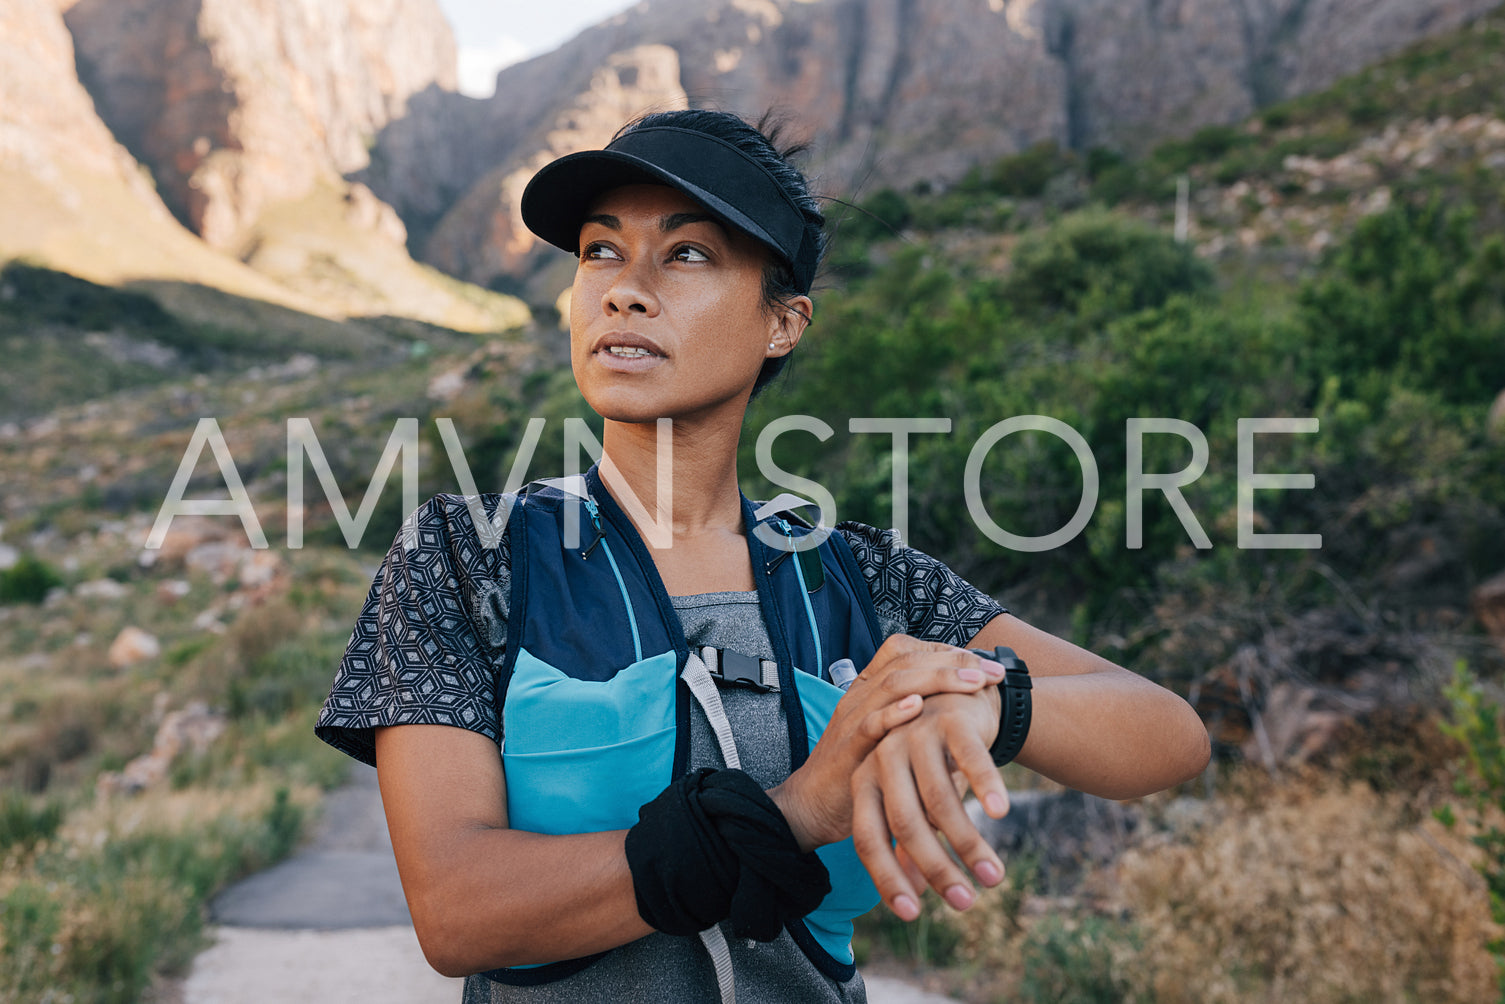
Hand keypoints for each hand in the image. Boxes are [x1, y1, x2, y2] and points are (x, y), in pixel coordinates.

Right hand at [768, 635, 1003, 850]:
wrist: (813, 805)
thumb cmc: (860, 769)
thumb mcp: (889, 736)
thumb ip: (916, 720)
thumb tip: (966, 713)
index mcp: (870, 688)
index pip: (906, 651)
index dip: (944, 651)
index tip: (983, 664)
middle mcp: (860, 696)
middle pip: (907, 661)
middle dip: (953, 661)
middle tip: (992, 672)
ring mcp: (851, 720)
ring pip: (893, 685)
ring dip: (937, 679)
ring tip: (973, 681)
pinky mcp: (846, 750)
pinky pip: (869, 725)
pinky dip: (894, 713)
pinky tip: (919, 708)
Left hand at [850, 687, 1009, 920]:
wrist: (960, 698)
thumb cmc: (934, 760)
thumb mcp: (916, 800)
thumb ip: (908, 841)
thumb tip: (913, 892)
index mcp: (866, 780)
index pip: (867, 837)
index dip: (886, 876)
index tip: (911, 915)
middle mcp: (884, 756)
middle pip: (905, 822)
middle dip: (937, 868)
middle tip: (966, 904)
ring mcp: (916, 735)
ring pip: (939, 800)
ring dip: (969, 844)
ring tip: (994, 877)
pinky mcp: (951, 720)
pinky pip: (969, 759)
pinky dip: (985, 786)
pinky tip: (1000, 813)